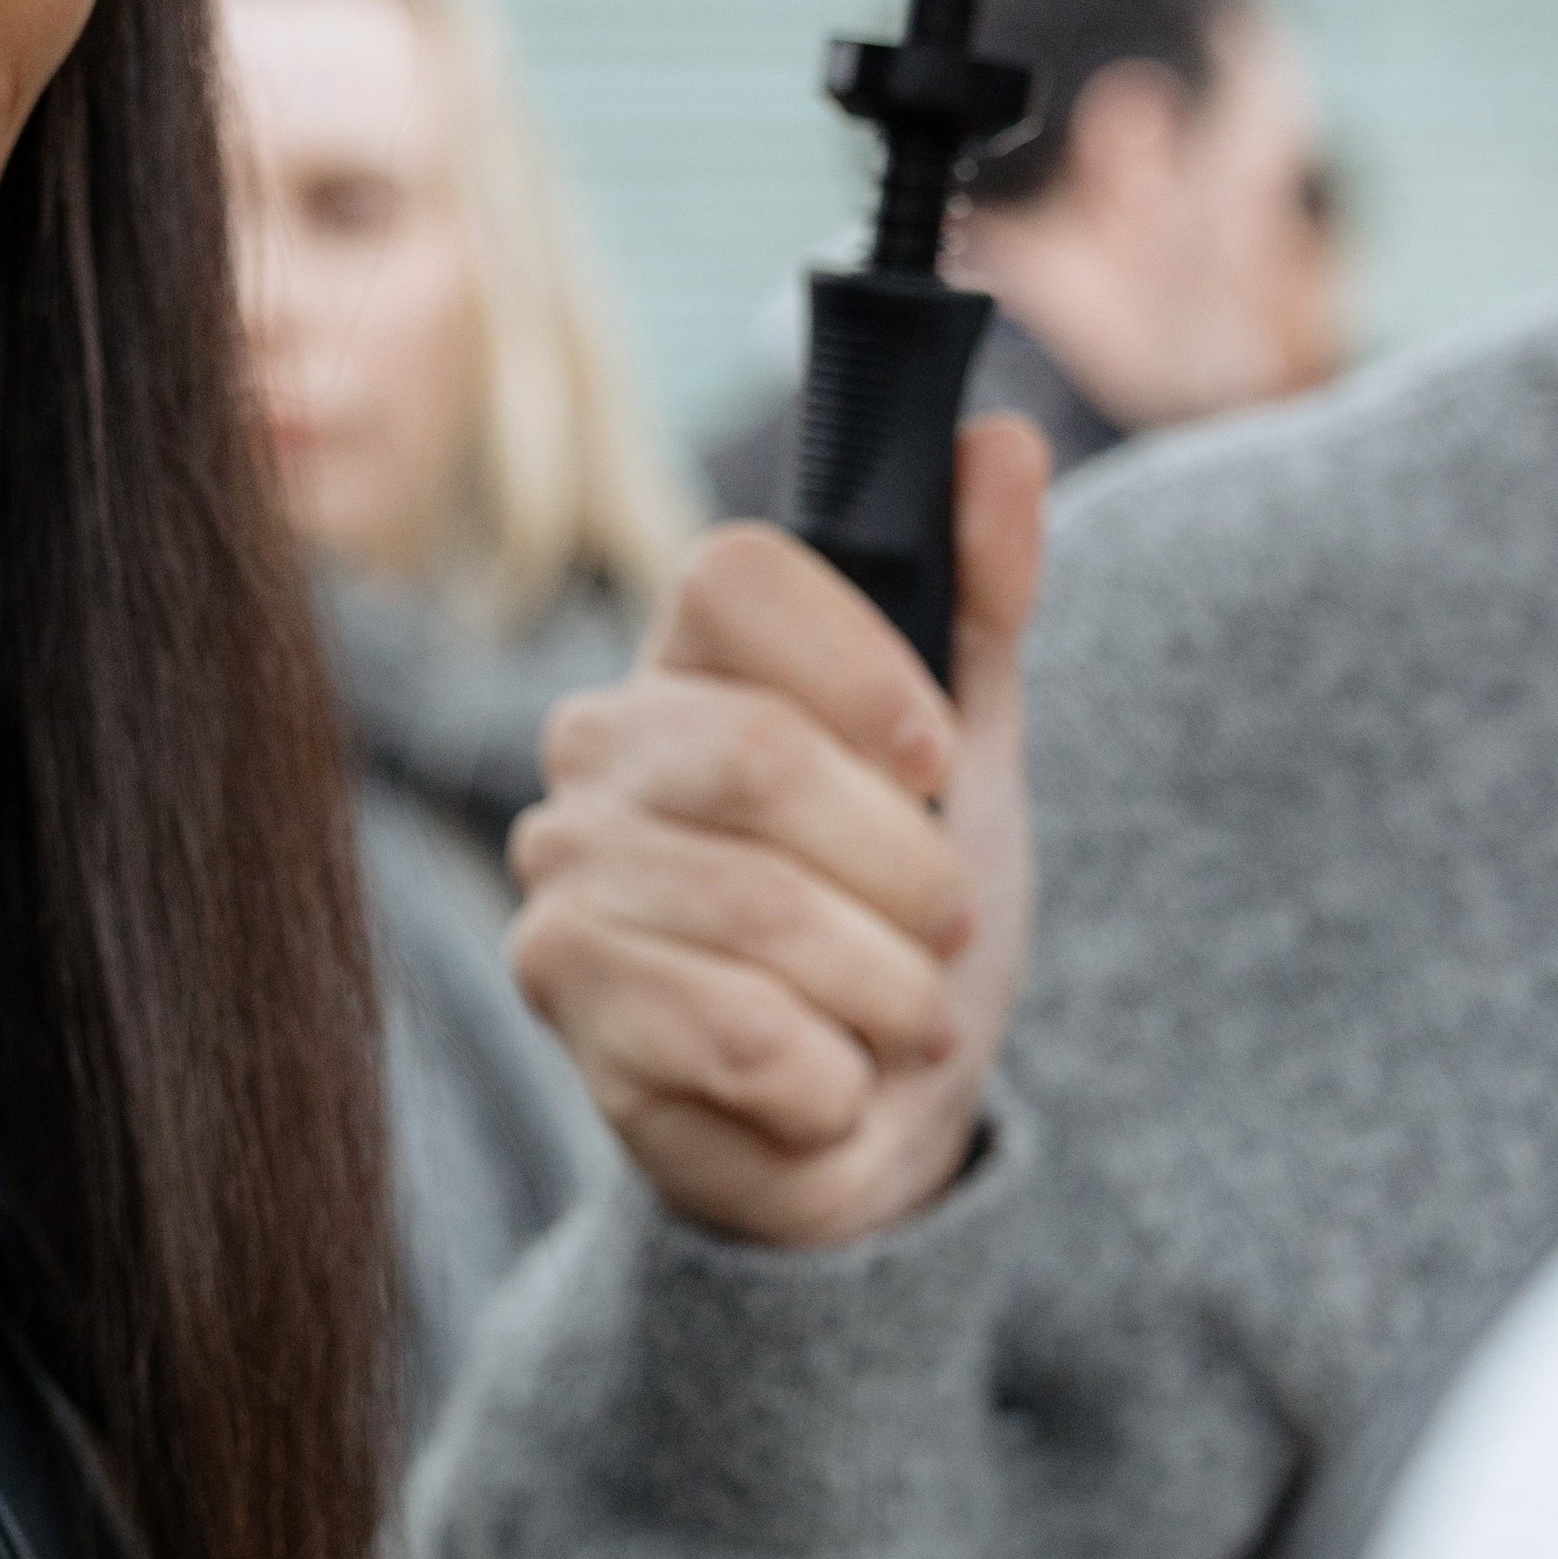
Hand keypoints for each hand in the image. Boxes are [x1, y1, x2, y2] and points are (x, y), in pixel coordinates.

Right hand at [509, 416, 1046, 1249]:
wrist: (873, 1120)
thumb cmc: (901, 924)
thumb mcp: (965, 765)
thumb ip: (977, 606)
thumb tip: (996, 438)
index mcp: (691, 662)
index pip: (737, 574)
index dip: (861, 663)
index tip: (939, 757)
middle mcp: (600, 749)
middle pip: (757, 755)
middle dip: (902, 867)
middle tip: (949, 925)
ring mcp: (564, 869)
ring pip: (758, 907)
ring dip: (883, 987)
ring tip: (905, 1015)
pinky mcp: (561, 995)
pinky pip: (735, 1028)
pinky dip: (829, 1076)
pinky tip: (827, 1083)